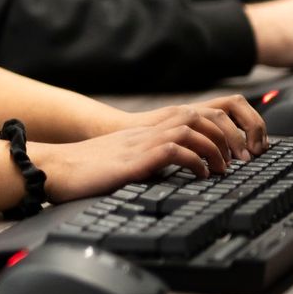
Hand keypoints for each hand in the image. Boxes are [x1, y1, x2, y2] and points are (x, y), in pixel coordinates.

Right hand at [31, 99, 266, 202]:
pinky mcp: (135, 159)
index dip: (217, 130)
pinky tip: (201, 174)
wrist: (56, 169)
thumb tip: (171, 177)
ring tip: (223, 168)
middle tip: (236, 159)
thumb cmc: (85, 172)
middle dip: (224, 136)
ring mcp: (141, 144)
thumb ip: (147, 164)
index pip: (191, 116)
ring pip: (190, 129)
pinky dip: (195, 161)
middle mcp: (146, 133)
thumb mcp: (124, 164)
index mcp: (145, 133)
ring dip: (214, 148)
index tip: (230, 152)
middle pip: (198, 116)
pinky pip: (174, 150)